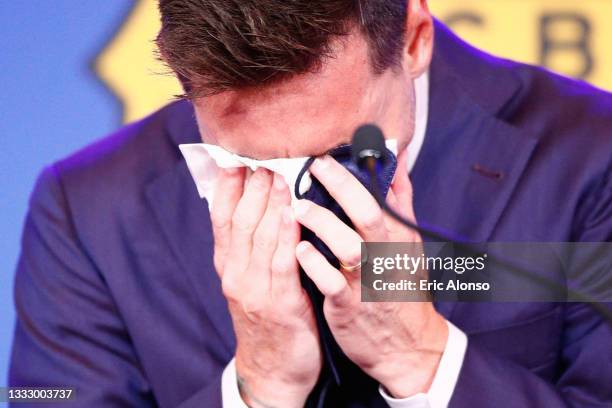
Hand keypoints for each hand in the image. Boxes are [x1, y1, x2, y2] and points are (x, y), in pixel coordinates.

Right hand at [212, 168, 321, 407]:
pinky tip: (293, 214)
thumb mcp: (249, 279)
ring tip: (280, 175)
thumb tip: (258, 204)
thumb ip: (251, 245)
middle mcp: (235, 273)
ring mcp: (255, 289)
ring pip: (260, 237)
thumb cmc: (266, 317)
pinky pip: (282, 264)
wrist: (273, 370)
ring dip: (269, 204)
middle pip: (240, 221)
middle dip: (252, 187)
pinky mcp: (280, 304)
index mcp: (228, 265)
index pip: (222, 218)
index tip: (236, 160)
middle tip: (265, 157)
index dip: (228, 188)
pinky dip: (286, 237)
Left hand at [293, 152, 448, 397]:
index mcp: (399, 236)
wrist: (408, 347)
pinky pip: (331, 282)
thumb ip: (400, 204)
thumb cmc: (402, 288)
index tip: (334, 149)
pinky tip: (298, 249)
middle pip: (368, 212)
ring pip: (347, 246)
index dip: (361, 168)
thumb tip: (396, 163)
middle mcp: (386, 254)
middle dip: (341, 185)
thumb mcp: (409, 245)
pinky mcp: (350, 305)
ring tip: (297, 206)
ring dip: (322, 223)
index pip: (384, 195)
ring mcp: (368, 280)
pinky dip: (314, 265)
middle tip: (314, 165)